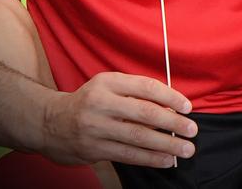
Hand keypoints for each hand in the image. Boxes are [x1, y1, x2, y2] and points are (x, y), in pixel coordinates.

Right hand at [39, 72, 196, 167]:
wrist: (49, 122)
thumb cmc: (89, 102)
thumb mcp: (108, 87)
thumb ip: (136, 93)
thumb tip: (172, 108)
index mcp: (108, 82)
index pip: (145, 87)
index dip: (170, 97)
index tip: (187, 107)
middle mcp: (101, 103)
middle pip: (144, 113)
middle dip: (172, 123)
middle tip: (192, 130)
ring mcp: (95, 127)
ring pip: (138, 137)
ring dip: (166, 145)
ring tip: (186, 149)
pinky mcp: (93, 149)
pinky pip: (127, 154)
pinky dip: (150, 158)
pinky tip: (166, 160)